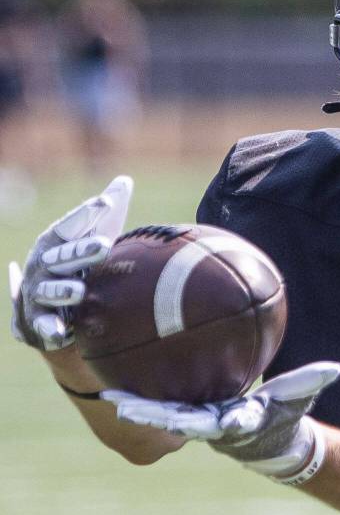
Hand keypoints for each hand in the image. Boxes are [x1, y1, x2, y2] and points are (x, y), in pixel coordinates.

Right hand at [9, 176, 133, 350]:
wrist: (56, 303)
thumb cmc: (79, 262)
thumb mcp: (92, 236)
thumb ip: (105, 212)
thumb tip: (124, 181)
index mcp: (55, 243)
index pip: (69, 225)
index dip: (86, 214)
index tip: (106, 202)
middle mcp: (43, 266)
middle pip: (60, 257)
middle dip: (79, 252)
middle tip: (104, 246)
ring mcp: (39, 293)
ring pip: (48, 291)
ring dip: (62, 290)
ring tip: (80, 291)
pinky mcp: (40, 321)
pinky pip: (44, 325)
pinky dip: (51, 329)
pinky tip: (62, 333)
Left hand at [103, 362, 339, 483]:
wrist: (273, 443)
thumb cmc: (288, 417)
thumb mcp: (301, 397)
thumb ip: (314, 381)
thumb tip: (335, 368)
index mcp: (238, 422)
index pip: (220, 422)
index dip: (205, 420)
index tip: (192, 420)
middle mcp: (213, 426)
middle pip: (179, 423)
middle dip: (155, 417)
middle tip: (128, 410)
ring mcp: (199, 423)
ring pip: (165, 416)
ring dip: (139, 409)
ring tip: (111, 398)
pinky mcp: (190, 416)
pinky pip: (163, 405)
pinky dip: (142, 400)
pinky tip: (116, 389)